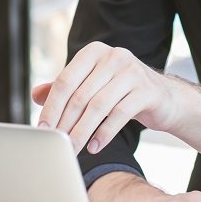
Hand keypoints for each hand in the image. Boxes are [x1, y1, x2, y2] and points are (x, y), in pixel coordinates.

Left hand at [33, 42, 185, 155]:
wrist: (164, 98)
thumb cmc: (123, 92)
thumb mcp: (93, 85)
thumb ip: (66, 88)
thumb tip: (35, 95)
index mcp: (95, 52)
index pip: (66, 80)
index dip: (52, 107)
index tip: (43, 129)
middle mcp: (114, 56)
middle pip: (80, 95)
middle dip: (65, 123)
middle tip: (56, 144)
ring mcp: (132, 72)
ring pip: (98, 107)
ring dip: (82, 132)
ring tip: (73, 149)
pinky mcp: (147, 90)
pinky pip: (119, 114)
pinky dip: (104, 134)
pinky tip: (94, 146)